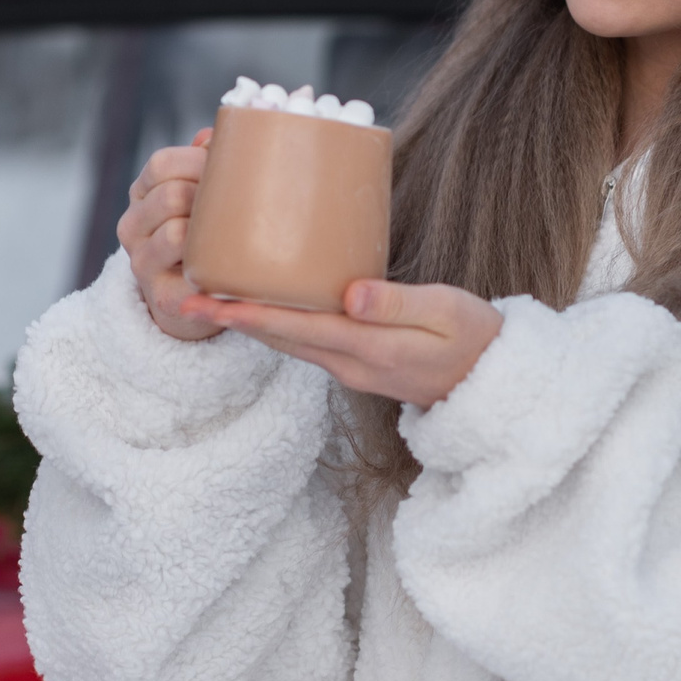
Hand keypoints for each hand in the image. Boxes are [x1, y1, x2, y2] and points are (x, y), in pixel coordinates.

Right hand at [118, 131, 223, 341]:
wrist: (194, 299)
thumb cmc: (205, 236)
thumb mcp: (201, 195)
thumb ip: (206, 163)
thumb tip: (213, 135)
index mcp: (142, 195)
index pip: (161, 164)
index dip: (199, 162)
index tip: (230, 172)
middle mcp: (132, 227)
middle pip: (171, 194)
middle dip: (211, 197)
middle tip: (242, 207)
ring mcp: (142, 263)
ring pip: (175, 232)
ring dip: (211, 232)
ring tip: (236, 236)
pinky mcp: (161, 296)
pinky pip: (190, 271)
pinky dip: (214, 265)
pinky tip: (231, 263)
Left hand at [178, 280, 502, 406]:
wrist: (494, 386)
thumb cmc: (476, 338)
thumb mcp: (447, 313)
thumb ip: (398, 302)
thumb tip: (351, 295)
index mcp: (370, 349)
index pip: (297, 328)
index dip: (251, 314)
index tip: (210, 300)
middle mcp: (350, 364)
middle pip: (279, 339)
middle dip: (232, 319)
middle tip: (186, 295)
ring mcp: (350, 369)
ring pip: (288, 343)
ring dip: (248, 323)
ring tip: (211, 299)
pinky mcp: (356, 363)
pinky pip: (306, 342)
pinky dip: (277, 325)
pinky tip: (263, 305)